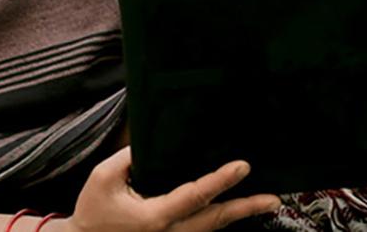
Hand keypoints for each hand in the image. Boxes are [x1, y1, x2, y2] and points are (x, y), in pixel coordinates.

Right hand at [61, 147, 279, 231]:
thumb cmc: (93, 210)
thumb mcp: (103, 176)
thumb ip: (128, 157)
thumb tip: (150, 143)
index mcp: (156, 216)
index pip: (196, 195)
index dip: (221, 180)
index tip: (242, 166)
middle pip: (216, 221)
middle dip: (246, 208)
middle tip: (274, 198)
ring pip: (212, 229)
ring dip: (239, 215)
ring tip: (264, 202)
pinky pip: (201, 231)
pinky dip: (220, 220)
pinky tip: (233, 210)